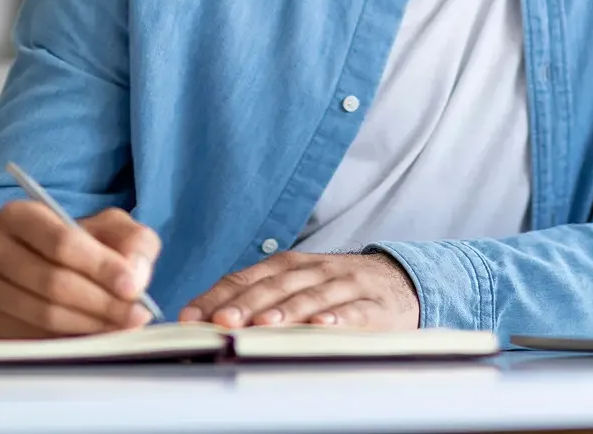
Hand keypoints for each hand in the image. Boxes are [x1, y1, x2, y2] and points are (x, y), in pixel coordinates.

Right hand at [0, 203, 160, 339]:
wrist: (34, 270)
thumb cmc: (78, 247)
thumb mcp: (110, 230)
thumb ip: (132, 242)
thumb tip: (135, 275)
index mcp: (19, 215)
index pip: (63, 243)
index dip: (101, 267)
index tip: (133, 288)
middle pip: (52, 282)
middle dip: (100, 301)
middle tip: (136, 315)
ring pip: (42, 313)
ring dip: (88, 325)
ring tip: (122, 328)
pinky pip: (30, 338)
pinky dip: (67, 342)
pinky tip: (94, 340)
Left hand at [179, 251, 418, 329]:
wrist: (400, 281)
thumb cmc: (337, 289)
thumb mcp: (300, 284)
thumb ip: (262, 296)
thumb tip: (207, 320)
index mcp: (292, 264)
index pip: (249, 276)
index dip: (219, 295)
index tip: (191, 316)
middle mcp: (316, 270)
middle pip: (277, 285)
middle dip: (247, 303)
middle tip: (222, 321)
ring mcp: (346, 285)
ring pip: (312, 296)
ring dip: (287, 310)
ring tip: (264, 325)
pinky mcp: (373, 306)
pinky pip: (354, 311)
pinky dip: (337, 318)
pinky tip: (322, 327)